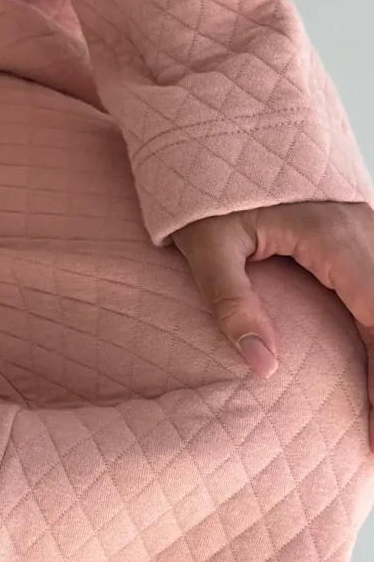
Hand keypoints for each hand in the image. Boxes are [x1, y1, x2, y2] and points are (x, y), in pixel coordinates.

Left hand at [171, 200, 373, 446]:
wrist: (215, 121)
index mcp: (336, 237)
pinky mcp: (358, 233)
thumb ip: (230, 300)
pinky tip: (369, 365)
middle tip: (371, 440)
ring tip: (369, 415)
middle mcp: (366, 230)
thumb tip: (261, 366)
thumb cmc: (205, 182)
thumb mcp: (205, 240)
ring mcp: (369, 229)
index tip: (372, 430)